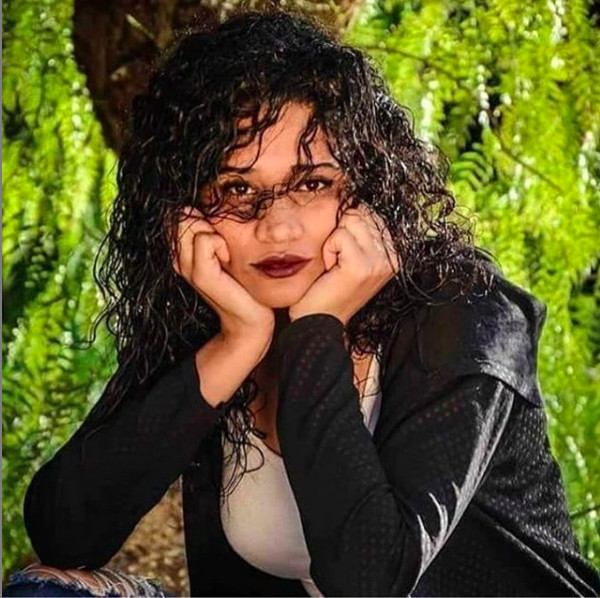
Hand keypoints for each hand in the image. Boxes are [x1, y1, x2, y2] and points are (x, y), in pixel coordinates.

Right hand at [173, 206, 274, 340]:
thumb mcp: (228, 252)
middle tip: (223, 243)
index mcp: (183, 253)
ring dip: (213, 231)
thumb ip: (214, 230)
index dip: (199, 214)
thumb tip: (204, 205)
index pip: (177, 214)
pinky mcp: (201, 275)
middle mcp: (179, 259)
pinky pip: (204, 240)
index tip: (218, 234)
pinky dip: (220, 243)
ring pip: (189, 224)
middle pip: (180, 215)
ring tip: (226, 253)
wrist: (251, 319)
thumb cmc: (244, 284)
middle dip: (204, 219)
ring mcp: (187, 268)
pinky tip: (228, 259)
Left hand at [288, 203, 399, 326]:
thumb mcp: (354, 258)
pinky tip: (332, 271)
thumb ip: (362, 233)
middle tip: (340, 262)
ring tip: (336, 267)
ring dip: (334, 242)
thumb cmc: (332, 290)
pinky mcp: (361, 266)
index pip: (372, 212)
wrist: (320, 323)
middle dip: (342, 233)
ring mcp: (379, 262)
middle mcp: (393, 257)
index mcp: (395, 253)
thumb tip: (353, 199)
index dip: (350, 227)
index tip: (347, 256)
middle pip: (360, 213)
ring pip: (349, 222)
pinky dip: (328, 251)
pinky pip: (338, 236)